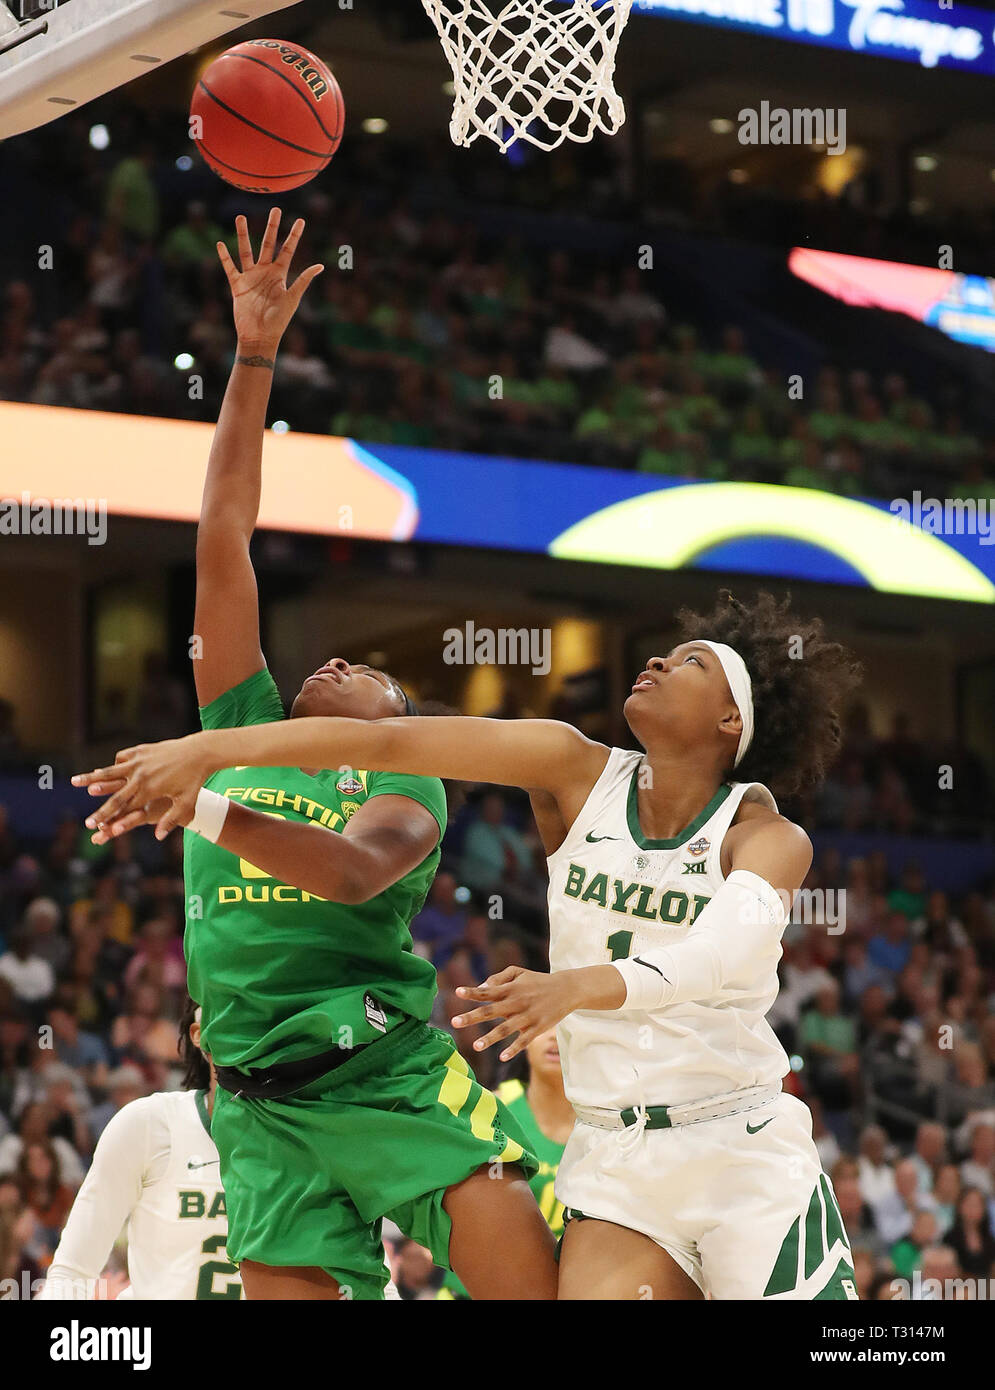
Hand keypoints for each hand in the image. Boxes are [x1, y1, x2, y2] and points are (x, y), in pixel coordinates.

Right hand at [72, 733, 217, 840]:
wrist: (200, 751)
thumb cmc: (195, 780)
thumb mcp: (186, 802)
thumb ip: (171, 820)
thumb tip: (158, 837)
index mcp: (149, 789)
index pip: (124, 808)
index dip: (108, 819)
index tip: (94, 828)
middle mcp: (140, 775)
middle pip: (114, 795)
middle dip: (99, 810)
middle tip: (85, 822)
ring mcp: (139, 760)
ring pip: (110, 771)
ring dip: (92, 778)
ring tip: (74, 781)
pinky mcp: (141, 750)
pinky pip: (122, 757)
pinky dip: (115, 764)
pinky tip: (108, 768)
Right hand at [219, 208, 323, 351]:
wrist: (260, 336)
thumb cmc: (278, 320)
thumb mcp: (292, 298)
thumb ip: (303, 280)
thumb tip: (320, 266)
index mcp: (280, 274)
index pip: (288, 250)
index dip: (294, 235)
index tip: (300, 220)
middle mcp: (265, 272)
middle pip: (268, 244)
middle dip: (271, 227)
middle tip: (275, 209)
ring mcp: (251, 277)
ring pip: (246, 250)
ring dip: (243, 234)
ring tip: (241, 217)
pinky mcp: (237, 285)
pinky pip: (230, 268)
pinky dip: (224, 257)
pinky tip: (220, 244)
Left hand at [452, 965, 590, 1062]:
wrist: (566, 989)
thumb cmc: (537, 981)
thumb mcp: (519, 973)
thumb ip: (499, 978)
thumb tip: (482, 987)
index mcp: (511, 989)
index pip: (487, 991)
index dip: (472, 992)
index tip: (457, 992)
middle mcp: (517, 1002)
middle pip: (491, 1011)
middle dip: (472, 1017)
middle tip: (454, 1022)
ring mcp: (527, 1016)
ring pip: (506, 1029)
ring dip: (490, 1038)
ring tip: (475, 1046)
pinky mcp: (538, 1028)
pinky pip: (524, 1041)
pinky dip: (514, 1049)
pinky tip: (502, 1058)